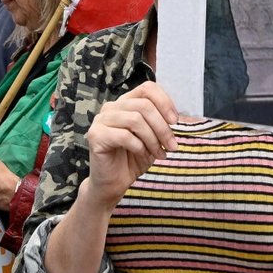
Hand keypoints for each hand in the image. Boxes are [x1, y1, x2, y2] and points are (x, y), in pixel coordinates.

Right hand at [82, 81, 177, 211]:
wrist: (114, 184)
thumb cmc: (133, 159)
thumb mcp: (153, 137)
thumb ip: (160, 122)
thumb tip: (176, 116)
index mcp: (125, 103)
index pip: (147, 88)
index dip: (165, 102)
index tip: (175, 122)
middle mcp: (111, 107)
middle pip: (144, 105)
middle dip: (162, 127)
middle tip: (172, 146)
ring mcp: (101, 120)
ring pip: (135, 119)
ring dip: (152, 139)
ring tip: (159, 154)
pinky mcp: (96, 136)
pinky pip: (124, 136)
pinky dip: (139, 147)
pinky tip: (142, 155)